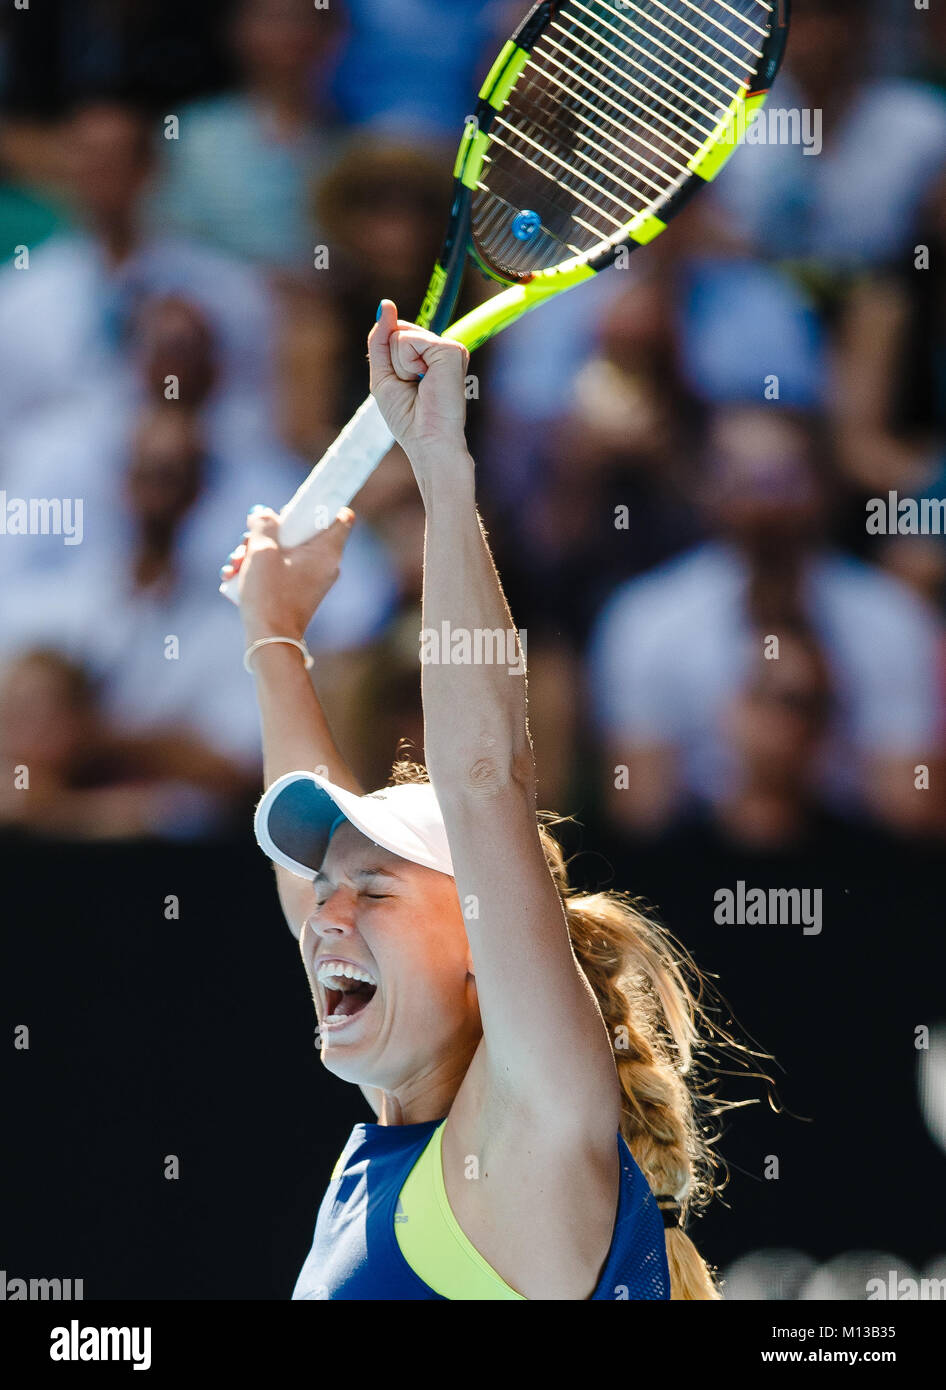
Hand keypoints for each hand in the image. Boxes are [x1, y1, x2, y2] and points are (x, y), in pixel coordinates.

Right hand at [220, 504, 354, 641]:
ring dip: (257, 551)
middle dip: (271, 532)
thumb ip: (263, 524)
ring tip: (236, 562)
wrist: (269, 640)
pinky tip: (235, 574)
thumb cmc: (269, 595)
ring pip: (286, 551)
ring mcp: (312, 580)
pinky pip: (282, 569)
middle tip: (248, 539)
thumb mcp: (262, 550)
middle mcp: (325, 564)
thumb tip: (263, 515)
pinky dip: (261, 568)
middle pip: (302, 531)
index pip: (340, 516)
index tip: (294, 506)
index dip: (320, 505)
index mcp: (327, 551)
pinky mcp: (298, 592)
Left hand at [368, 300, 470, 460]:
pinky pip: (409, 340)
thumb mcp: (384, 376)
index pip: (397, 333)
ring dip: (400, 365)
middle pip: (397, 331)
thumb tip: (385, 304)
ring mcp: (449, 348)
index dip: (389, 355)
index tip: (404, 384)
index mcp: (429, 357)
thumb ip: (381, 340)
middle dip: (393, 361)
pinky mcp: (452, 350)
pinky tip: (425, 380)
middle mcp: (441, 350)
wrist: (429, 442)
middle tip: (412, 387)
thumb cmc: (409, 418)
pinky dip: (407, 363)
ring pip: (401, 334)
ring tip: (419, 385)